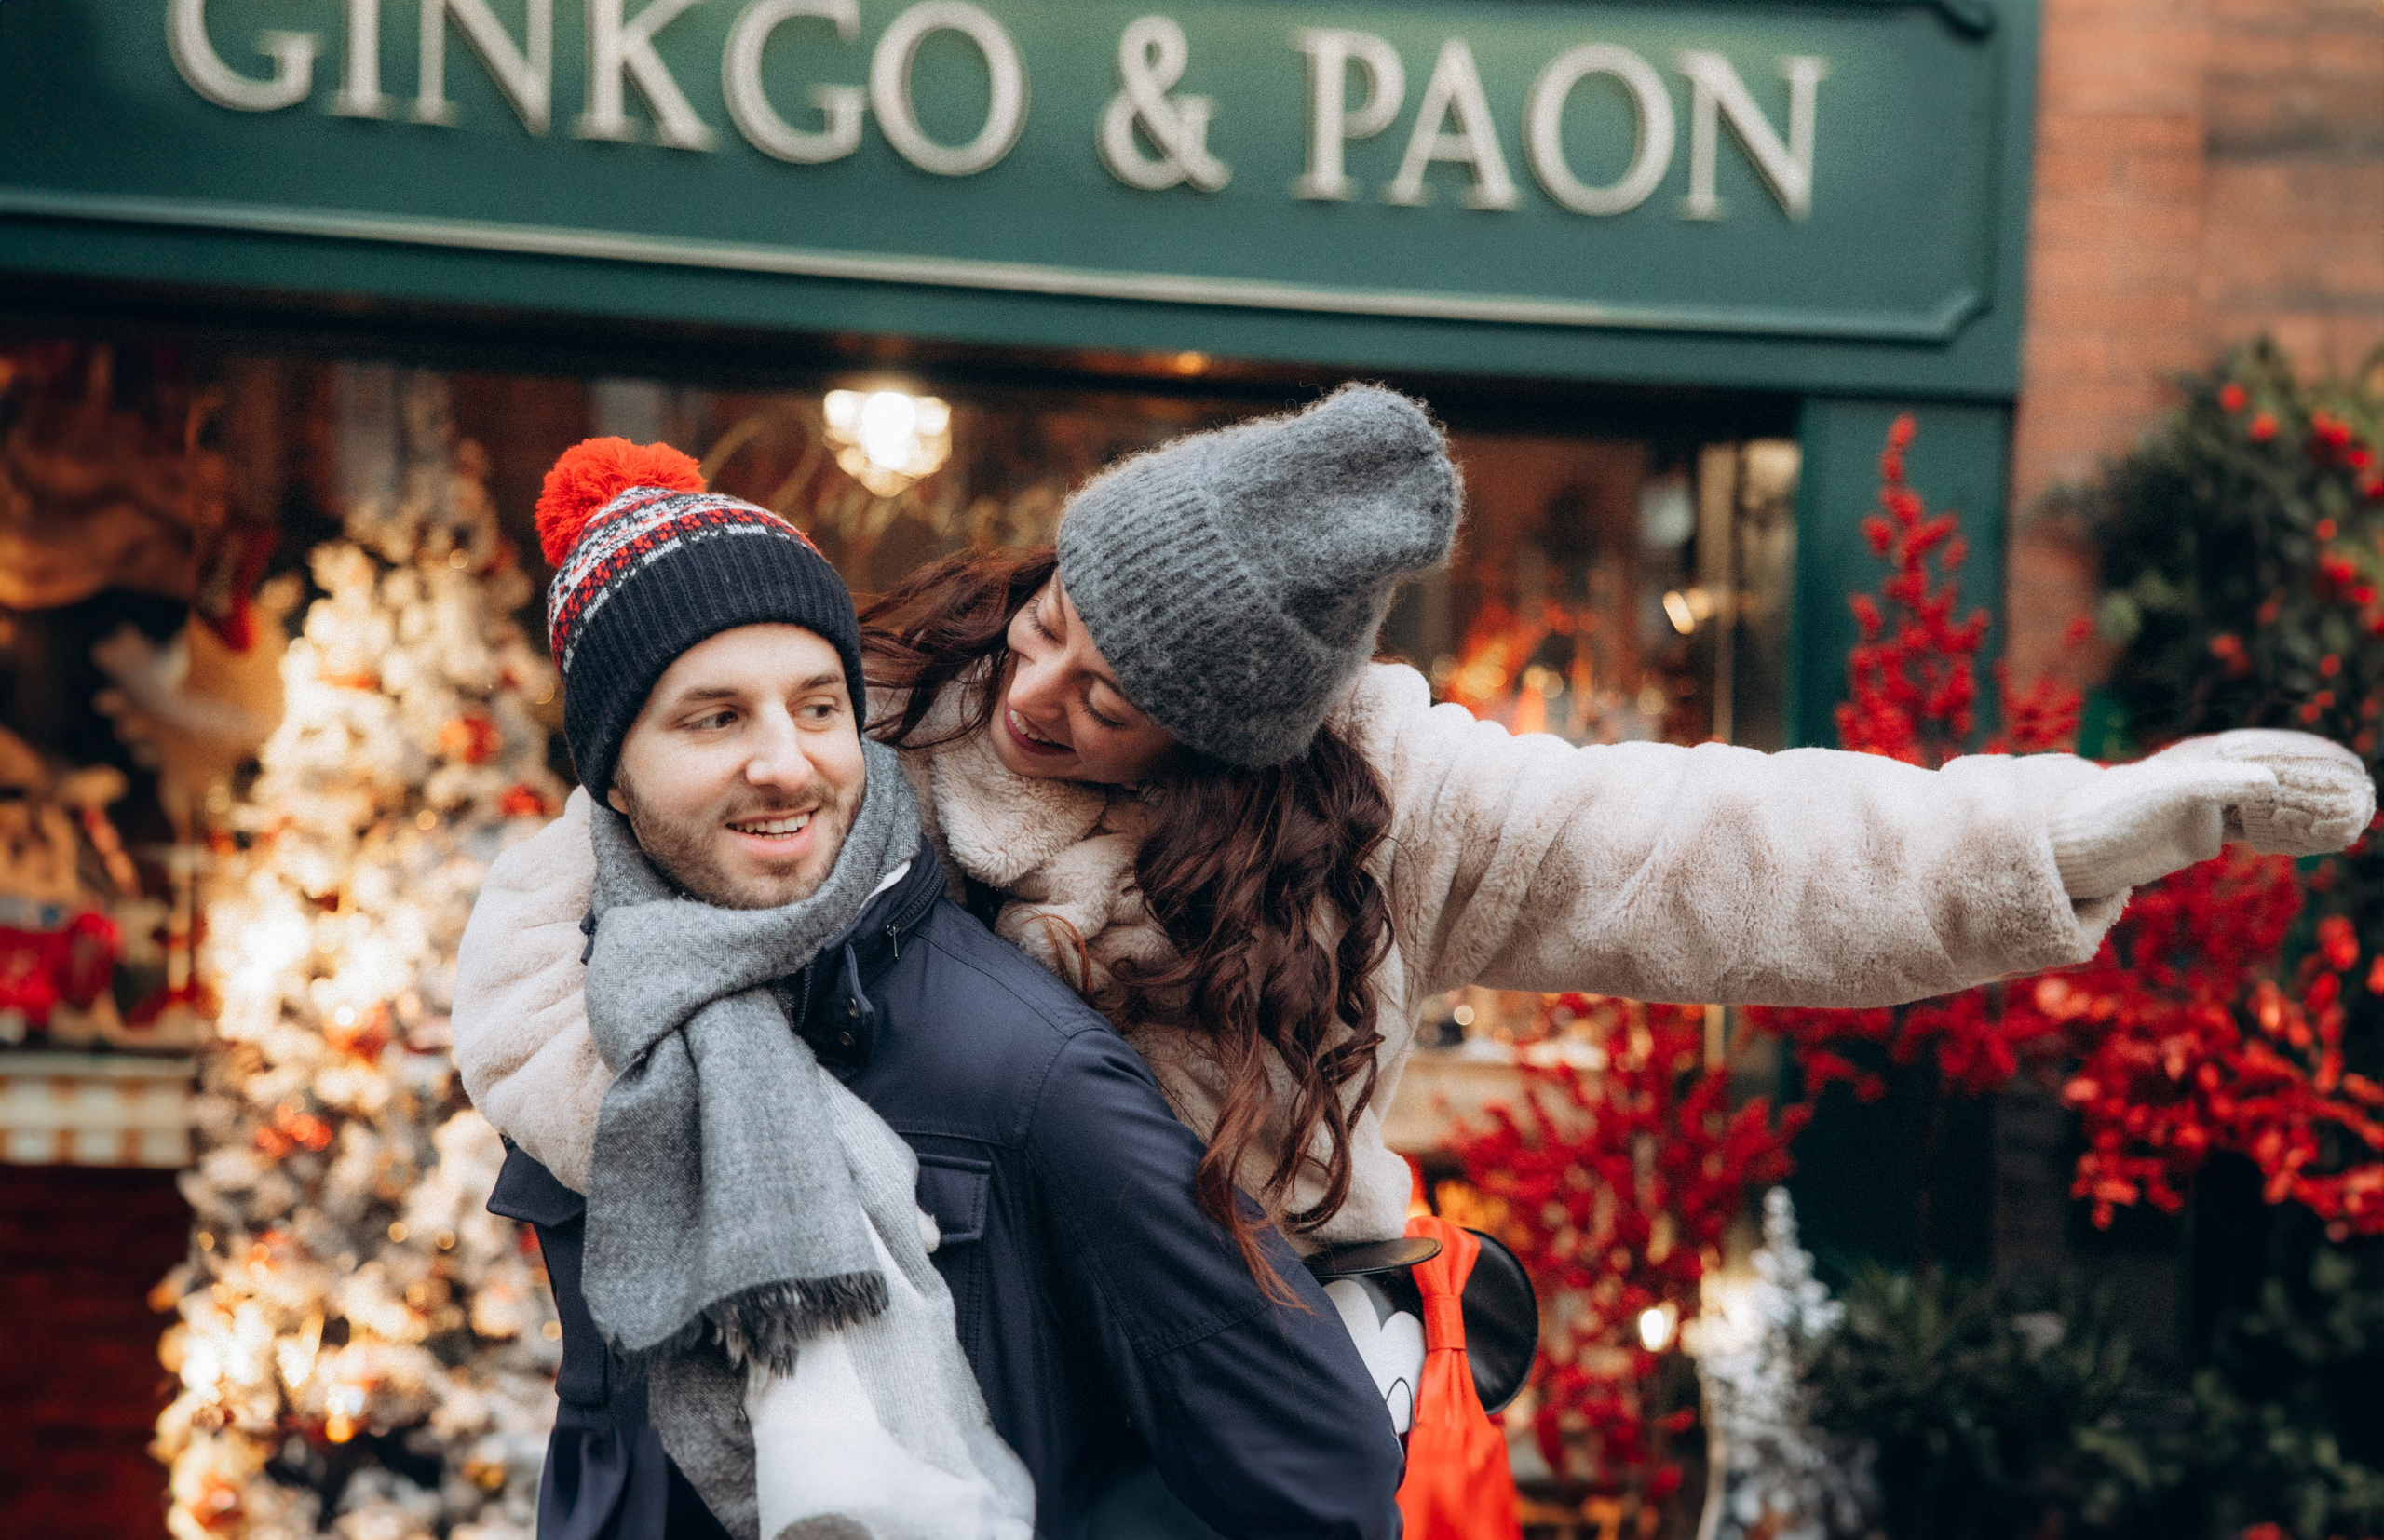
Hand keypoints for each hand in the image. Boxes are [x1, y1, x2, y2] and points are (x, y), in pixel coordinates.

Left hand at [2047, 730, 2374, 898]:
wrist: (2072, 846)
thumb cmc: (2111, 813)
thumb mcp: (2165, 794)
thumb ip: (2215, 785)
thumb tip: (2269, 781)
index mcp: (2203, 759)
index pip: (2270, 752)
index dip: (2311, 757)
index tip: (2350, 765)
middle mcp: (2209, 777)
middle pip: (2277, 775)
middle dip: (2321, 781)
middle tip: (2365, 791)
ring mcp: (2206, 805)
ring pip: (2272, 803)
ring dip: (2310, 807)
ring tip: (2353, 813)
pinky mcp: (2199, 833)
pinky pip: (2256, 827)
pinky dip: (2289, 829)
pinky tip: (2317, 835)